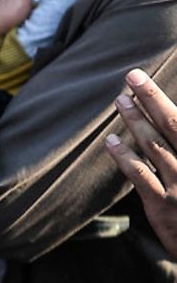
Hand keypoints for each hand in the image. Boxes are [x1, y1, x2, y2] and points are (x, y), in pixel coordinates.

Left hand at [106, 68, 176, 258]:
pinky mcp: (163, 207)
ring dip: (136, 122)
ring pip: (155, 147)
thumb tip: (168, 122)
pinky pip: (141, 177)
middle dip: (151, 98)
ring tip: (120, 99)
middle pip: (173, 126)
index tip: (140, 78)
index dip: (159, 98)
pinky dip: (126, 157)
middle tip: (131, 75)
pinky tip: (111, 141)